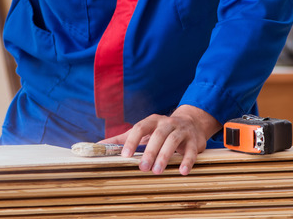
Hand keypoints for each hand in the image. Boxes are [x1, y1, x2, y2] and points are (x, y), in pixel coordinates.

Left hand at [101, 105, 220, 175]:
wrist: (191, 122)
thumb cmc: (160, 131)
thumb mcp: (143, 132)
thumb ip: (122, 139)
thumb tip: (98, 145)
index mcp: (152, 121)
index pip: (140, 128)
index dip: (132, 141)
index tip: (125, 155)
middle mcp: (167, 123)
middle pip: (158, 135)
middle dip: (150, 151)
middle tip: (142, 168)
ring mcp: (182, 131)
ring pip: (173, 141)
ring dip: (165, 156)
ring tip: (157, 171)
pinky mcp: (195, 141)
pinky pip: (191, 150)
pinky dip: (187, 161)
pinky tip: (182, 171)